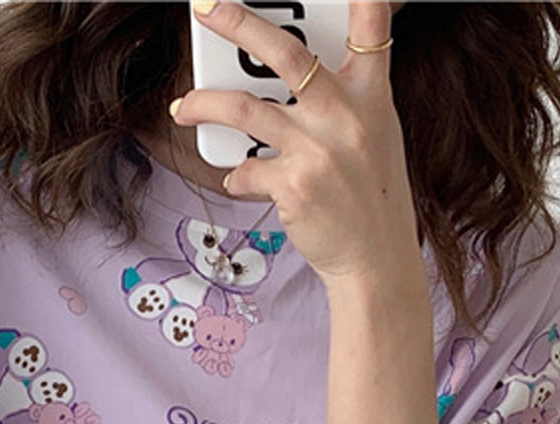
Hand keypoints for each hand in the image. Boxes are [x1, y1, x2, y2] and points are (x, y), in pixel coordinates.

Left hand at [172, 0, 422, 289]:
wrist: (375, 263)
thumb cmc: (371, 199)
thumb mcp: (375, 137)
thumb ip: (344, 100)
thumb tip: (290, 77)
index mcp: (371, 97)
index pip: (371, 29)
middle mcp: (345, 116)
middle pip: (286, 53)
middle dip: (238, 23)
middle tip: (205, 7)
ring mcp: (318, 150)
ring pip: (244, 109)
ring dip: (204, 105)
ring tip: (184, 108)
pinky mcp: (294, 186)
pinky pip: (247, 170)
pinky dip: (238, 177)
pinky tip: (241, 181)